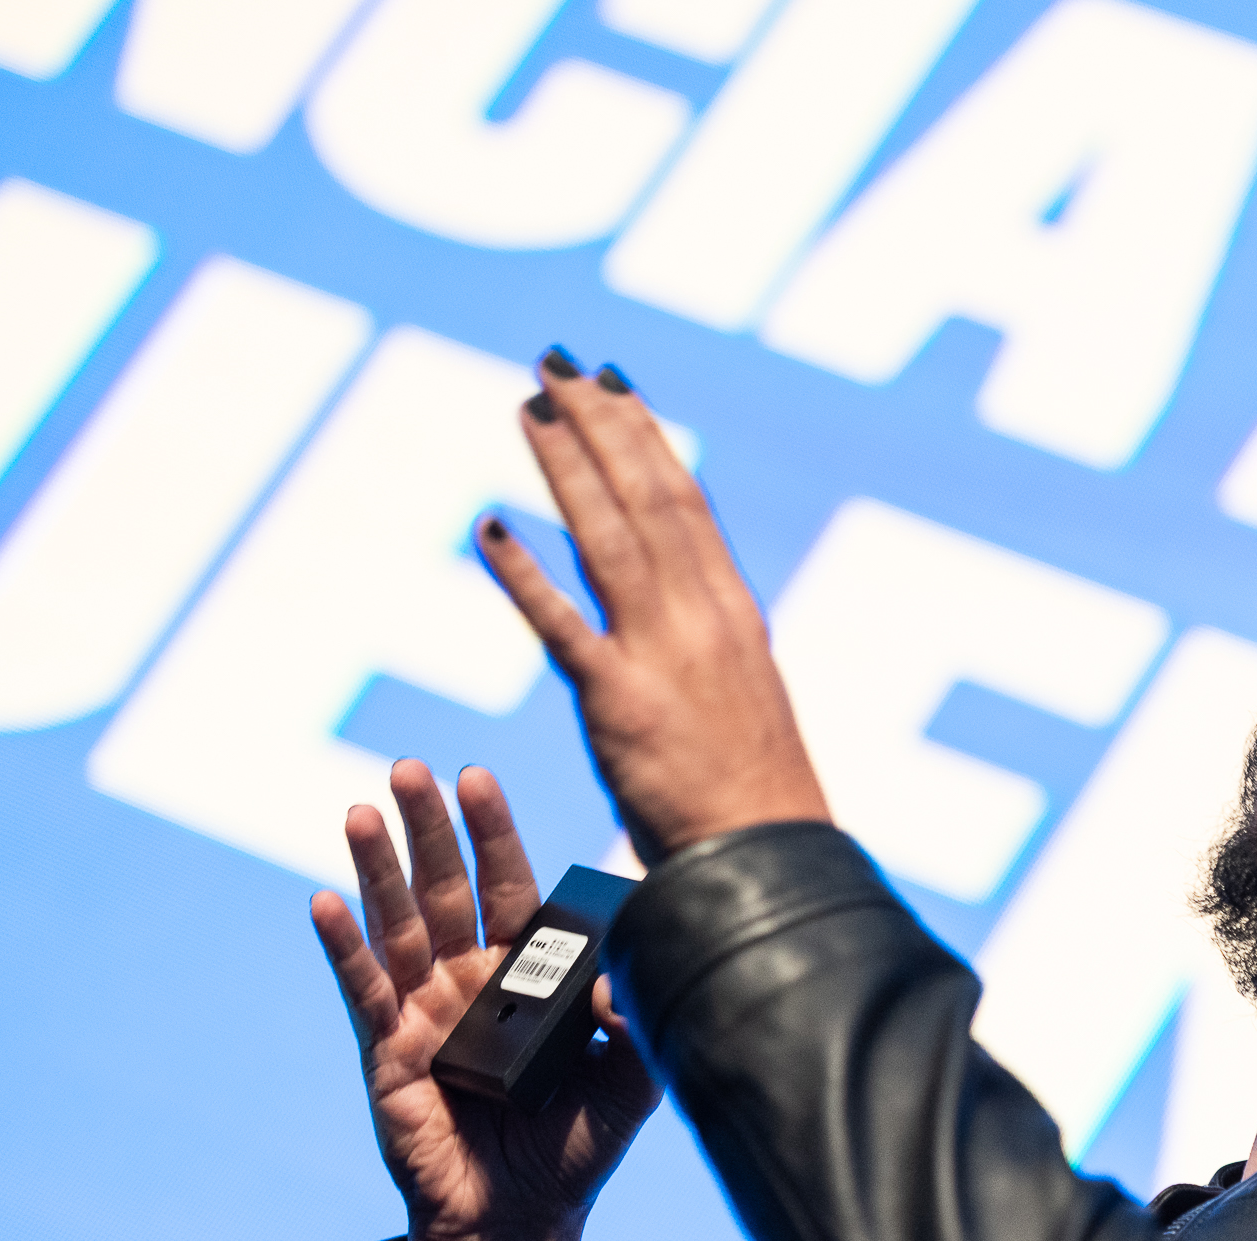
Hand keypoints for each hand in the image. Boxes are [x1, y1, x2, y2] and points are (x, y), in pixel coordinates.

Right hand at [310, 760, 661, 1240]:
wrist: (520, 1222)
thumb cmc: (574, 1147)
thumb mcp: (628, 1081)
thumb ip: (635, 1021)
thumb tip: (630, 966)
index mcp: (529, 976)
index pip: (512, 889)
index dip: (494, 835)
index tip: (478, 778)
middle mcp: (471, 981)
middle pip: (445, 890)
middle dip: (429, 830)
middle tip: (409, 768)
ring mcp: (424, 1011)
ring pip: (397, 926)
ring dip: (377, 869)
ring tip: (361, 812)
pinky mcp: (387, 1050)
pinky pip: (363, 990)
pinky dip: (343, 947)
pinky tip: (323, 902)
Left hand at [475, 353, 830, 863]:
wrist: (768, 861)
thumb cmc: (757, 798)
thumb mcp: (743, 702)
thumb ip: (709, 651)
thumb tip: (689, 620)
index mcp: (733, 614)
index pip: (684, 503)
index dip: (644, 436)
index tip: (612, 383)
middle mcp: (702, 617)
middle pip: (646, 496)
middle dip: (601, 423)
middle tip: (556, 362)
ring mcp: (663, 654)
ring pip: (609, 536)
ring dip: (565, 464)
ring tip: (529, 405)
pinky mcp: (621, 702)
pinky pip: (563, 627)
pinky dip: (525, 574)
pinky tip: (488, 527)